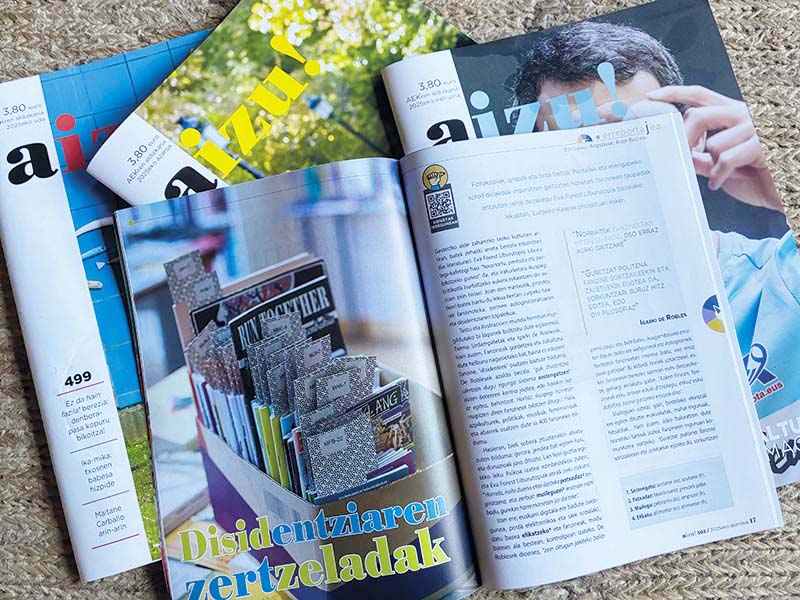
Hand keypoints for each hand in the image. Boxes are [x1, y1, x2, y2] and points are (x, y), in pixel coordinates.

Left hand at [647, 85, 781, 210]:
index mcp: (733, 114)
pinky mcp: (763, 145)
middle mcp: (744, 114)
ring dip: (710, 165)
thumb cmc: (758, 177)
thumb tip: (676, 154)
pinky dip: (718, 175)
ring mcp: (756, 127)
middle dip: (683, 140)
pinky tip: (718, 183)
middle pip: (698, 115)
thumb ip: (700, 157)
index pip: (700, 95)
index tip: (651, 97)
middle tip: (680, 158)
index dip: (674, 93)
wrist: (788, 192)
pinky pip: (726, 159)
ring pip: (712, 142)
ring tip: (716, 176)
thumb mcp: (720, 166)